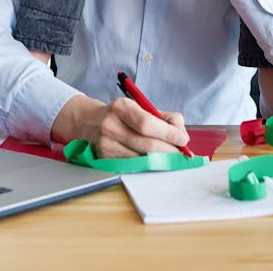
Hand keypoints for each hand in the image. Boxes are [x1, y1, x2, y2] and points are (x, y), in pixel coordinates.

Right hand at [51, 94, 189, 157]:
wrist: (90, 122)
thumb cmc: (122, 115)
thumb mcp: (141, 107)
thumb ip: (165, 118)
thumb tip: (181, 135)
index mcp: (121, 107)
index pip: (147, 123)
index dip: (168, 133)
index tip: (183, 139)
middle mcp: (110, 125)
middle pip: (146, 144)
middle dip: (169, 150)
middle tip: (181, 153)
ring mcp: (105, 144)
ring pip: (141, 159)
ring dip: (161, 160)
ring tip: (170, 157)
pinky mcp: (104, 159)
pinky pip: (133, 166)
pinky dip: (148, 165)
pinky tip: (155, 161)